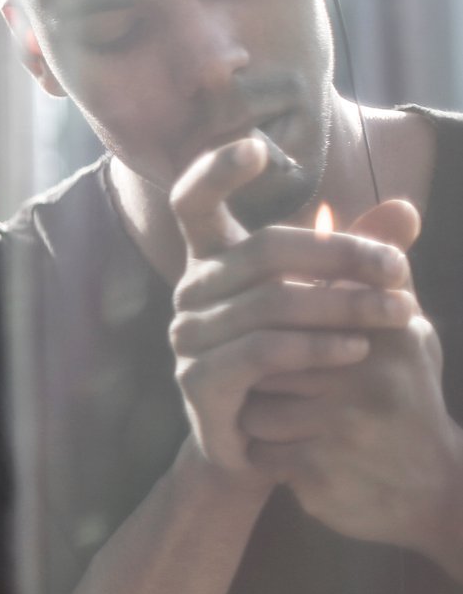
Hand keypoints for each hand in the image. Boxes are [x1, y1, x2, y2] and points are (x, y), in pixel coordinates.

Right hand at [167, 138, 410, 486]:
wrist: (266, 445)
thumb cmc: (298, 362)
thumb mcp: (332, 302)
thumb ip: (358, 257)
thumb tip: (406, 209)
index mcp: (212, 262)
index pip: (192, 202)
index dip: (216, 171)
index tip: (260, 147)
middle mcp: (190, 292)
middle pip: (261, 252)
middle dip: (340, 256)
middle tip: (399, 269)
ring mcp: (188, 338)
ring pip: (269, 304)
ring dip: (344, 306)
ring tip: (400, 314)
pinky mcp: (200, 382)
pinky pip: (260, 353)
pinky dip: (314, 348)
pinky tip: (357, 349)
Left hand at [235, 202, 462, 572]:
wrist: (429, 492)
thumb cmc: (402, 398)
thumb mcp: (405, 332)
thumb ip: (382, 271)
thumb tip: (396, 205)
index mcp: (387, 332)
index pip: (297, 302)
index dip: (276, 318)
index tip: (278, 335)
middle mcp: (368, 374)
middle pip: (264, 350)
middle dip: (262, 370)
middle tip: (279, 386)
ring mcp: (342, 425)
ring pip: (253, 401)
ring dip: (260, 414)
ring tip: (294, 422)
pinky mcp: (318, 470)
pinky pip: (256, 447)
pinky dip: (265, 453)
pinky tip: (295, 457)